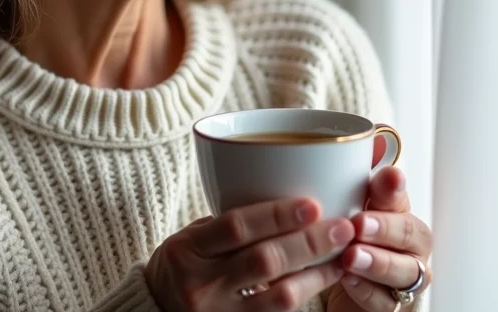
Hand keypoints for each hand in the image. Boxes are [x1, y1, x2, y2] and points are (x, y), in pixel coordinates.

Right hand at [144, 196, 354, 310]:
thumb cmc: (180, 264)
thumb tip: (280, 197)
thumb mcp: (190, 238)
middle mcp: (203, 284)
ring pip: (278, 296)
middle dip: (308, 243)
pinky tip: (324, 280)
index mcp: (188, 249)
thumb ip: (227, 224)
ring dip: (316, 274)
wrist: (154, 311)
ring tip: (343, 255)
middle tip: (343, 227)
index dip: (276, 215)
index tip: (312, 203)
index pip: (235, 227)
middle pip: (263, 261)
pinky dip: (304, 296)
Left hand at [327, 146, 432, 311]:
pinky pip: (384, 302)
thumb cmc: (346, 231)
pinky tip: (348, 280)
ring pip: (403, 270)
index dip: (393, 186)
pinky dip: (365, 291)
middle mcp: (408, 243)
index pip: (399, 194)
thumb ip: (355, 168)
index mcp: (396, 209)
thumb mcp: (344, 198)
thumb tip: (376, 131)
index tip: (387, 175)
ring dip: (377, 262)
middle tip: (359, 222)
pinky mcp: (388, 305)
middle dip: (385, 226)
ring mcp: (402, 275)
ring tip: (351, 256)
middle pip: (410, 232)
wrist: (340, 282)